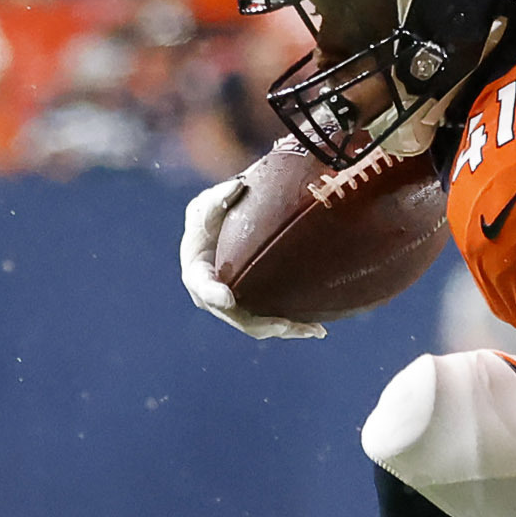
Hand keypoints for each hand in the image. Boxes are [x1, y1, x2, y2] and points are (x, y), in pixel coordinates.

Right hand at [180, 176, 325, 340]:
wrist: (220, 231)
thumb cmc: (211, 217)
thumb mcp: (209, 205)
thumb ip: (219, 198)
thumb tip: (239, 185)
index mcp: (197, 274)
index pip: (203, 287)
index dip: (214, 294)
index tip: (227, 298)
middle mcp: (213, 299)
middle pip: (237, 317)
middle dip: (261, 324)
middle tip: (284, 324)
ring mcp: (234, 308)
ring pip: (258, 326)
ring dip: (287, 330)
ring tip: (314, 330)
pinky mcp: (252, 309)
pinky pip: (271, 321)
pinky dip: (293, 326)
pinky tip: (318, 328)